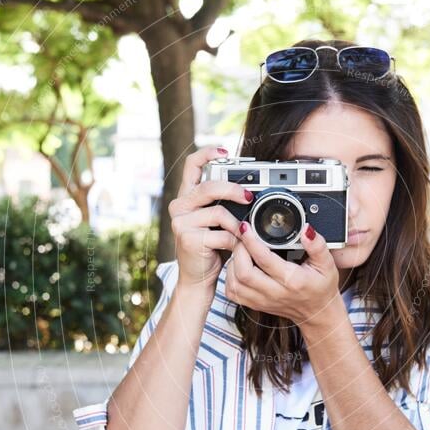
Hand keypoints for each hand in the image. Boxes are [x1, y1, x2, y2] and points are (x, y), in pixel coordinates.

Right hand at [168, 146, 253, 290]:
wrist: (197, 278)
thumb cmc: (211, 247)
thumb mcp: (217, 221)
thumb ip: (224, 204)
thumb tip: (250, 191)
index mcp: (187, 196)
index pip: (192, 165)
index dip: (207, 153)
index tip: (225, 151)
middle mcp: (180, 206)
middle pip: (209, 186)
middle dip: (234, 189)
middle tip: (249, 196)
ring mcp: (181, 222)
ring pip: (218, 212)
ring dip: (237, 224)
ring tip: (243, 234)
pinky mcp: (187, 238)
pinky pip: (221, 234)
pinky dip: (235, 241)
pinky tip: (237, 248)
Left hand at [225, 221, 341, 328]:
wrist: (317, 312)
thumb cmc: (321, 287)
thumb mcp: (327, 264)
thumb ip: (318, 246)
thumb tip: (306, 230)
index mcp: (292, 280)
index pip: (264, 259)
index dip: (251, 241)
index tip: (246, 227)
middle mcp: (274, 293)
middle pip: (243, 272)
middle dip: (238, 250)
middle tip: (242, 237)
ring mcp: (262, 301)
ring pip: (234, 283)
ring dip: (232, 263)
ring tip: (241, 250)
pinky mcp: (254, 305)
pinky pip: (233, 292)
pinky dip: (230, 277)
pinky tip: (238, 266)